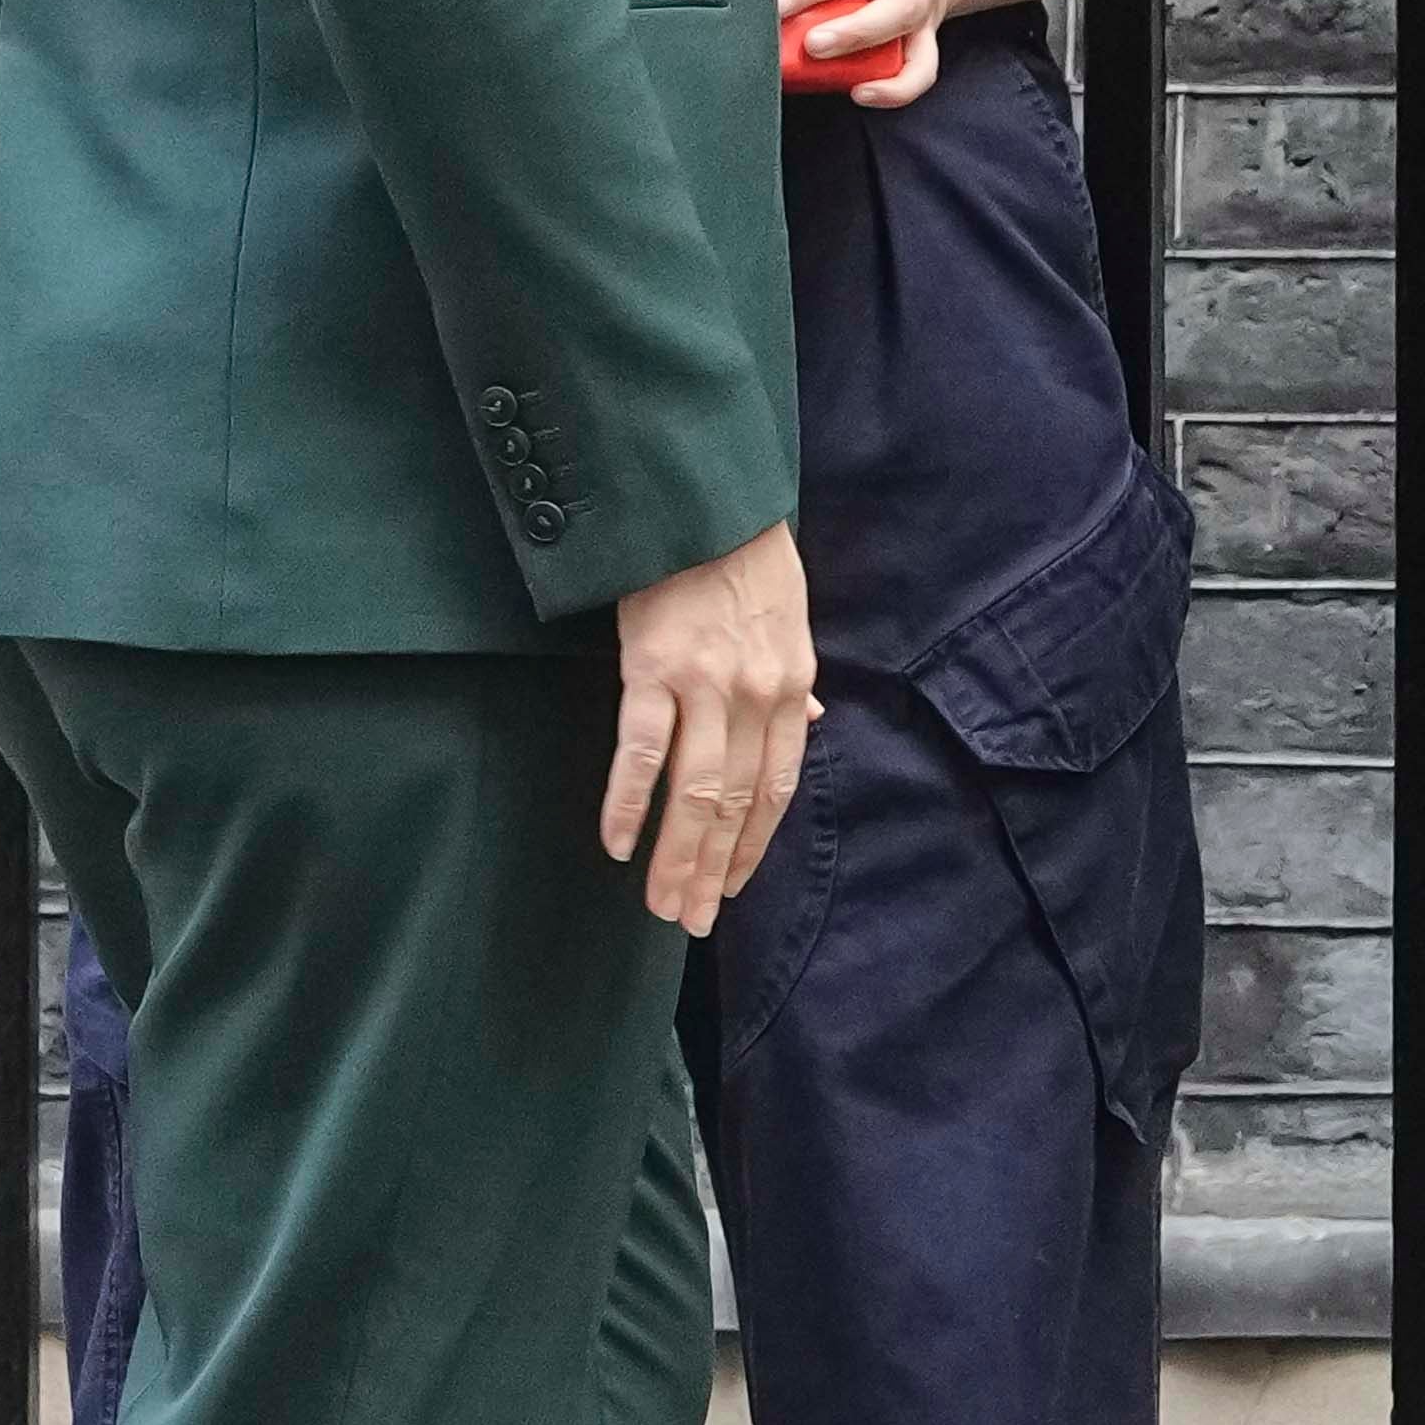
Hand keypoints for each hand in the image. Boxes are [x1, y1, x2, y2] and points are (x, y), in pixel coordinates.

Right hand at [605, 523, 819, 934]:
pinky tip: (615, 844)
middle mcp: (757, 694)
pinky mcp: (653, 667)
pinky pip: (642, 750)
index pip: (776, 788)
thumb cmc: (747, 561)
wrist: (705, 502)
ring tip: (658, 904)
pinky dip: (627, 802)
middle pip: (735, 804)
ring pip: (693, 793)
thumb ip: (794, 683)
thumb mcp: (791, 621)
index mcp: (792, 686)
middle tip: (687, 922)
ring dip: (674, 856)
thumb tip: (809, 727)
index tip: (730, 889)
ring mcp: (706, 683)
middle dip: (710, 870)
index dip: (752, 846)